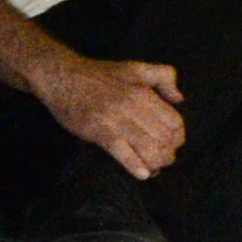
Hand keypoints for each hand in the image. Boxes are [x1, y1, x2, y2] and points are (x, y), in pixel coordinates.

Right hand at [35, 52, 186, 180]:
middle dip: (168, 153)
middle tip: (163, 158)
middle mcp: (132, 106)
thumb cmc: (99, 75)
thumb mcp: (136, 68)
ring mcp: (115, 119)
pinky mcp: (99, 131)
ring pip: (148, 148)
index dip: (178, 137)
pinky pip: (122, 153)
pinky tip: (142, 174)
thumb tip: (179, 98)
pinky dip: (135, 166)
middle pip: (164, 138)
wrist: (61, 77)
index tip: (172, 143)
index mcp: (143, 92)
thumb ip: (164, 76)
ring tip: (154, 167)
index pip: (174, 122)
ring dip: (155, 163)